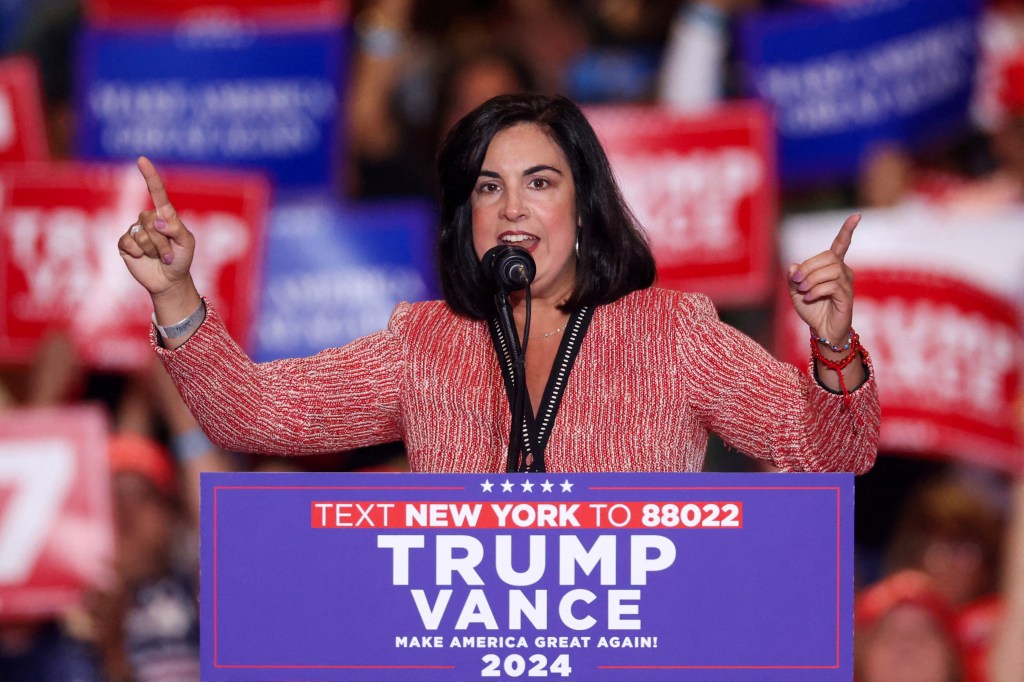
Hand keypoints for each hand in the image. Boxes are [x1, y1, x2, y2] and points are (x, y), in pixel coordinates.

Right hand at [118, 157, 195, 298]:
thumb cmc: (181, 259)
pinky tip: (142, 258)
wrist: (169, 281)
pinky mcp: (124, 244)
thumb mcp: (187, 244)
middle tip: (169, 254)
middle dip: (162, 242)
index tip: (142, 160)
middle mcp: (148, 219)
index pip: (156, 192)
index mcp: (165, 215)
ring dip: (153, 251)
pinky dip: (139, 254)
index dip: (149, 176)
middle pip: (150, 221)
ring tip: (158, 257)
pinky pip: (129, 243)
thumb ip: (176, 229)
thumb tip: (156, 220)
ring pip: (141, 235)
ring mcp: (135, 230)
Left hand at [787, 214, 859, 345]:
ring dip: (812, 280)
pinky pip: (832, 285)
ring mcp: (847, 284)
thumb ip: (793, 277)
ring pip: (830, 270)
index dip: (848, 230)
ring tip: (804, 291)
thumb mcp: (795, 291)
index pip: (841, 244)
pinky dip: (816, 290)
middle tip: (797, 283)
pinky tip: (809, 298)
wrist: (821, 330)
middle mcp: (843, 271)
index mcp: (832, 266)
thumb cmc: (812, 308)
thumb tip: (794, 266)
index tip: (857, 216)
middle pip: (828, 257)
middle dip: (808, 268)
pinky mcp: (847, 296)